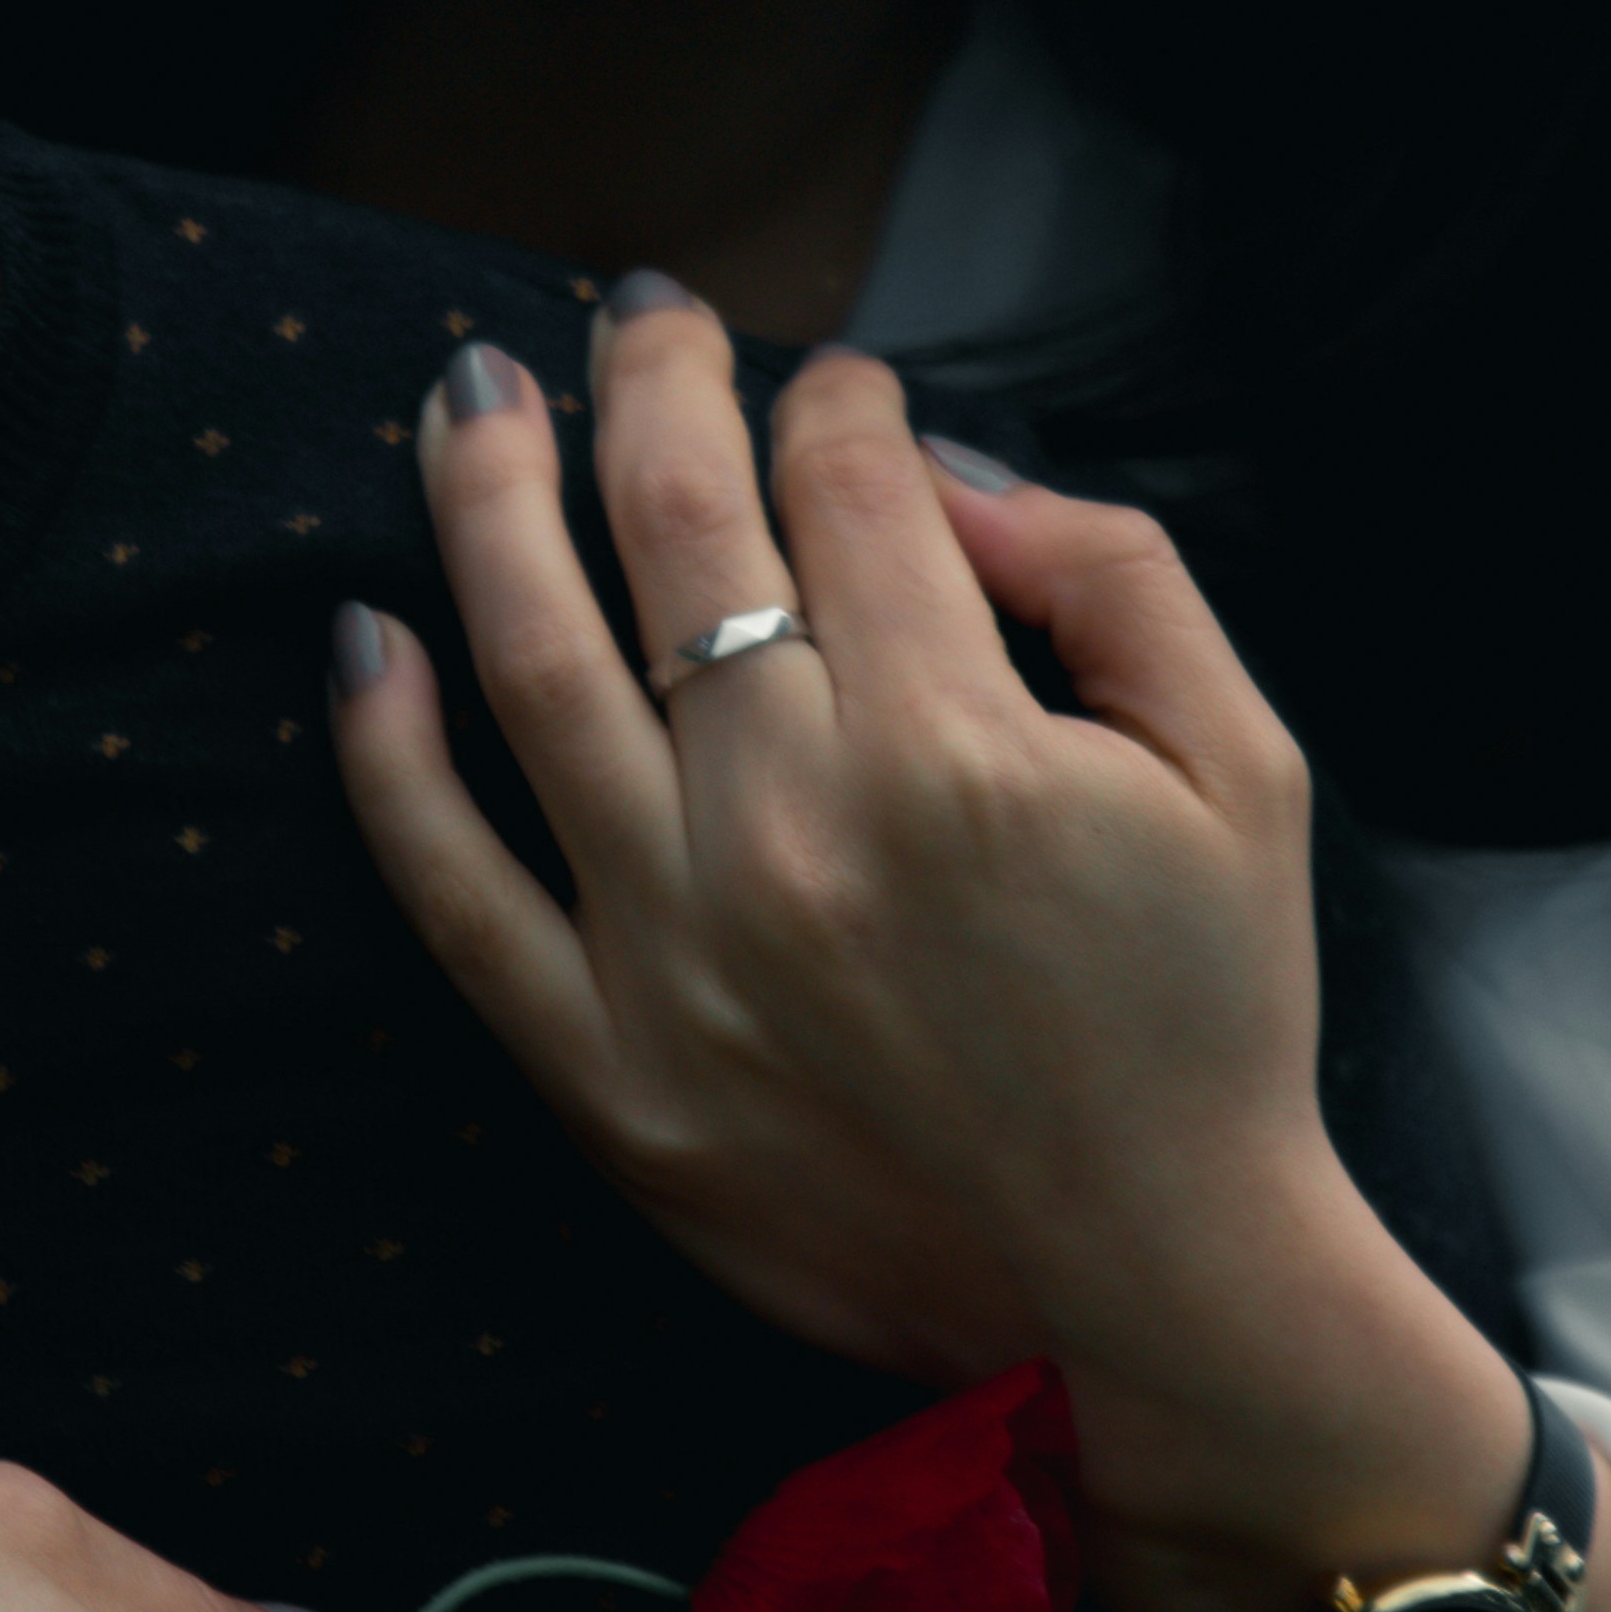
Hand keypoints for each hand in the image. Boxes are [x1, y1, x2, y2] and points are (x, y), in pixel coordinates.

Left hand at [332, 291, 1391, 1486]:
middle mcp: (793, 831)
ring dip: (487, 497)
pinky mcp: (605, 1073)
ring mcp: (677, 954)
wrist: (1153, 1299)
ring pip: (533, 663)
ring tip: (471, 395)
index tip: (832, 380)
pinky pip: (449, 892)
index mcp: (956, 746)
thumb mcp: (1246, 762)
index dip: (835, 394)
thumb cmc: (1208, 1021)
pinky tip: (364, 634)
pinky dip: (386, 755)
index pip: (844, 484)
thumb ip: (1113, 574)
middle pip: (673, 527)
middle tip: (635, 312)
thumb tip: (939, 476)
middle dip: (648, 380)